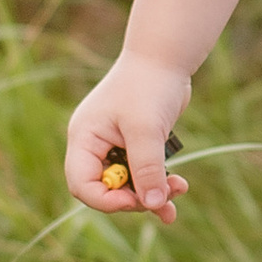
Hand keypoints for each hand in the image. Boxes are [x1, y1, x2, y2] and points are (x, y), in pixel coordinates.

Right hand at [66, 57, 192, 219]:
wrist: (167, 57)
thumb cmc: (149, 85)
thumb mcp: (146, 128)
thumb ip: (147, 168)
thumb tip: (153, 205)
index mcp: (84, 139)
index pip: (82, 184)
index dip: (105, 200)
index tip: (134, 201)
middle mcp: (95, 145)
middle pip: (107, 189)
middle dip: (135, 197)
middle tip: (163, 196)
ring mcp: (115, 146)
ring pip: (129, 185)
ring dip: (153, 192)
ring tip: (179, 191)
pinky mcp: (137, 145)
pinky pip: (144, 174)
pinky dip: (160, 183)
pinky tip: (180, 187)